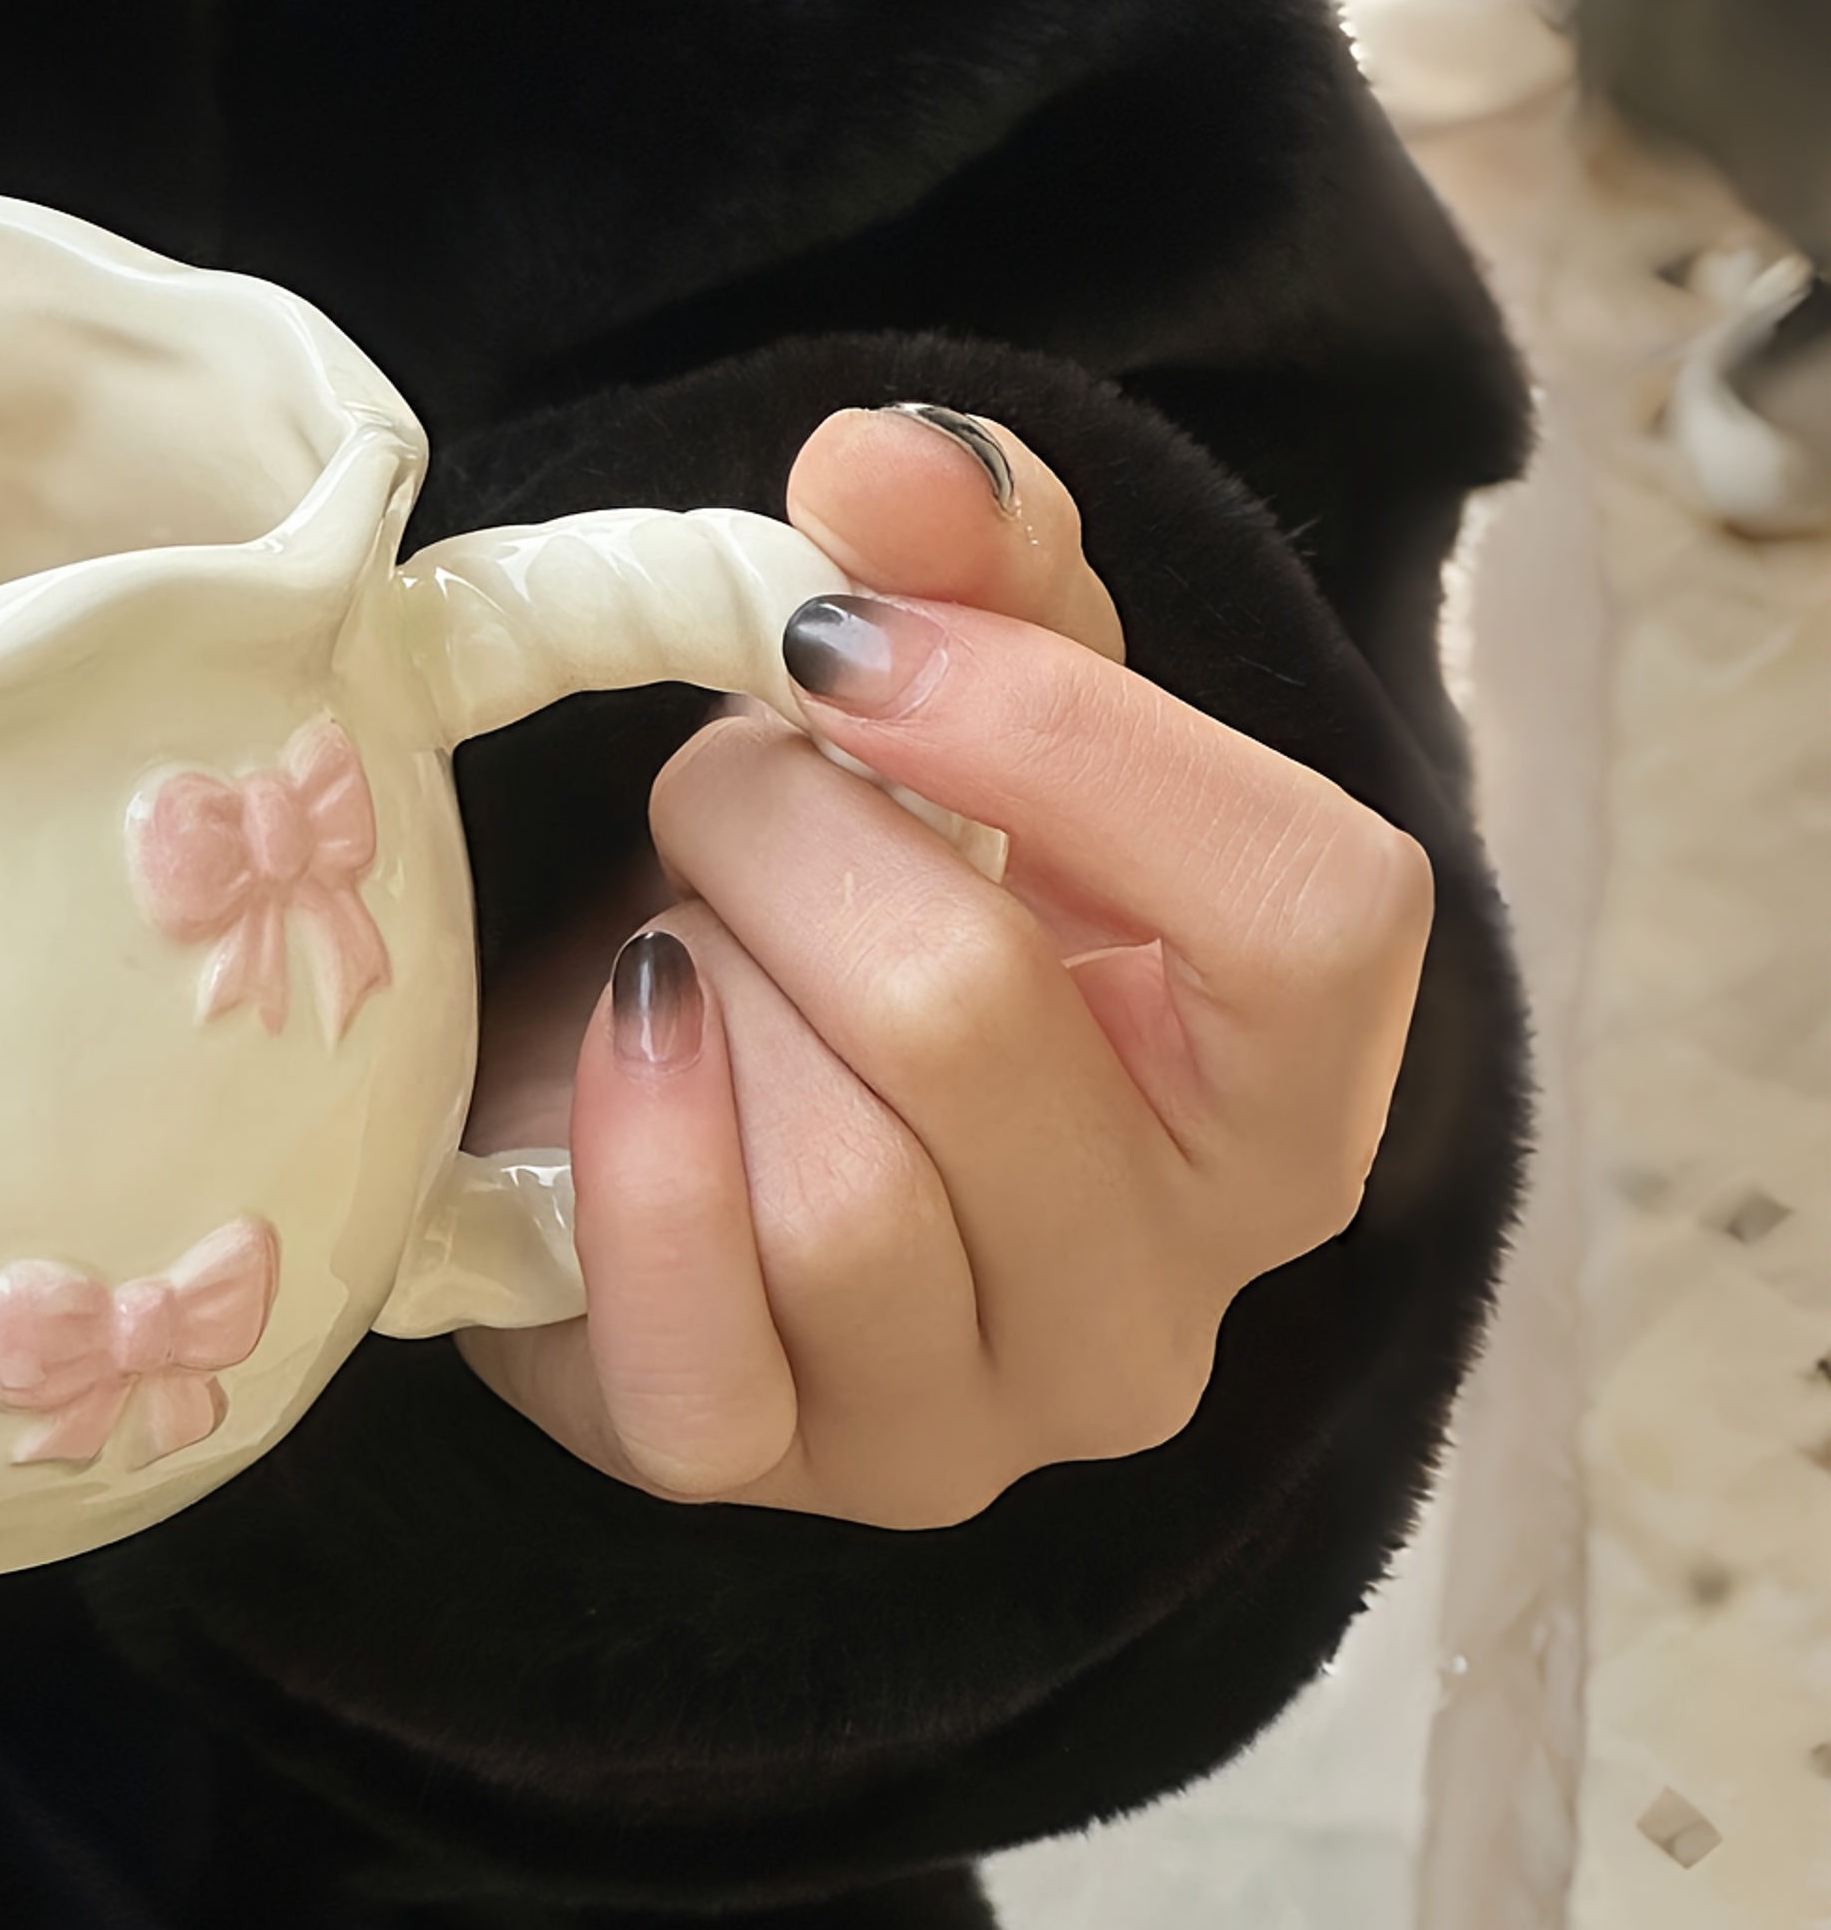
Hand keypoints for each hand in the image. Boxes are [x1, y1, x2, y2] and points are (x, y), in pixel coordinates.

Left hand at [457, 404, 1433, 1526]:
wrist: (637, 1084)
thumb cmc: (832, 904)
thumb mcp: (939, 722)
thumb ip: (971, 568)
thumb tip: (892, 455)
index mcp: (1281, 1098)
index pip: (1318, 913)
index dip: (1068, 737)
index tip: (853, 639)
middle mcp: (1163, 1298)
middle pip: (980, 1020)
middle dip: (788, 837)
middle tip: (717, 785)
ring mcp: (970, 1423)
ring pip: (836, 1186)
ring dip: (701, 983)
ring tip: (676, 934)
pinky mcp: (762, 1474)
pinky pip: (700, 1327)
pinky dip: (627, 1146)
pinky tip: (611, 1035)